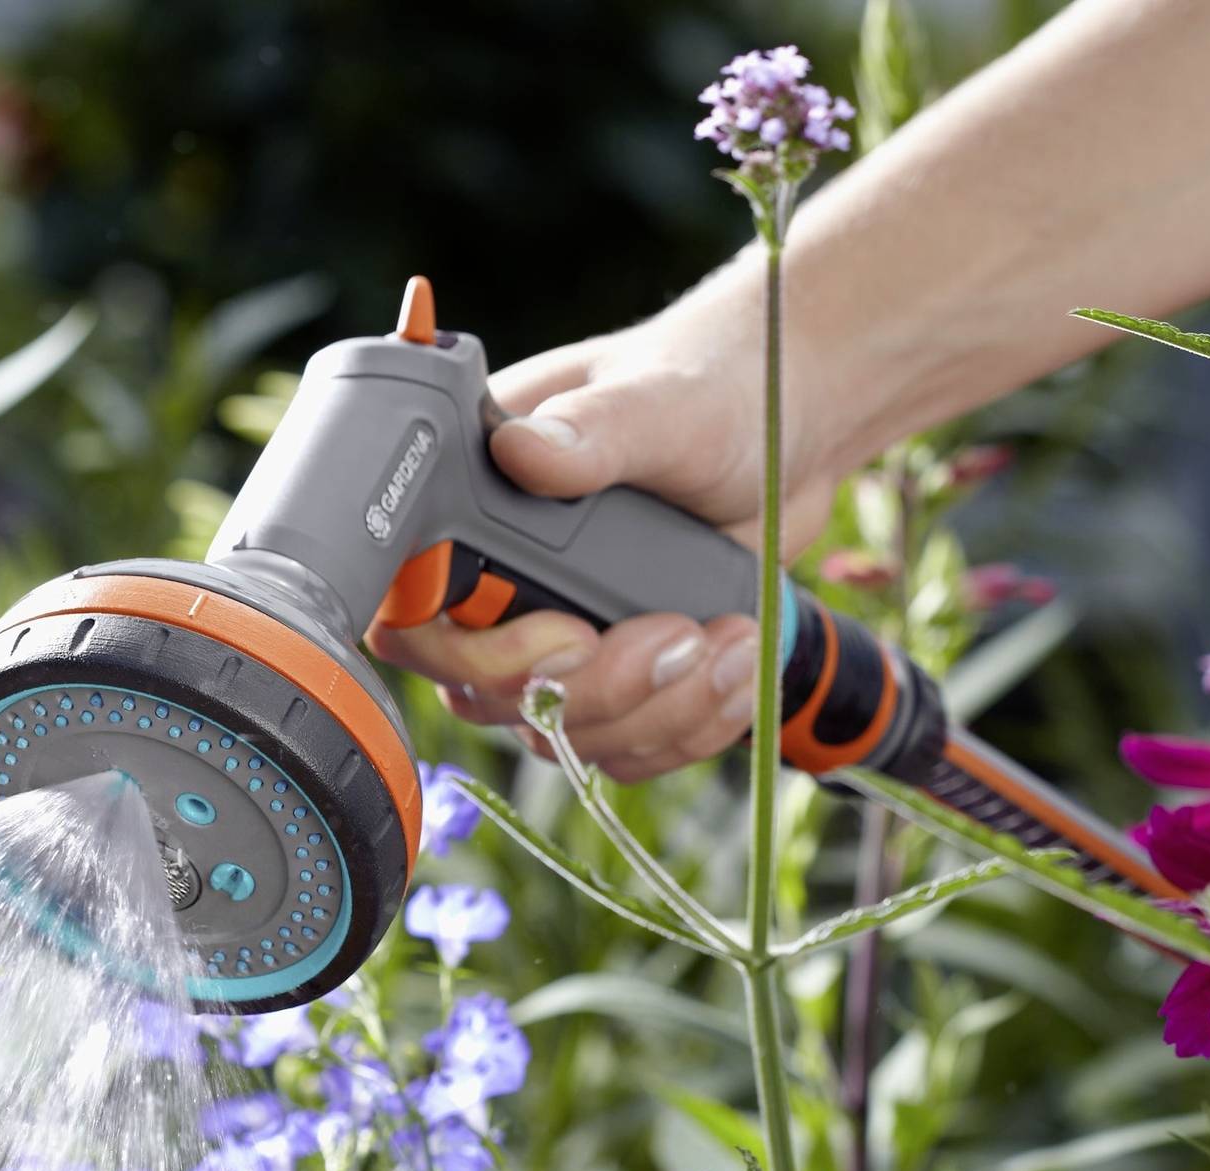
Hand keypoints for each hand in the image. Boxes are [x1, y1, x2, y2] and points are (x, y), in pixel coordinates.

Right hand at [364, 302, 831, 784]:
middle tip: (679, 635)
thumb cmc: (714, 386)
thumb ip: (594, 430)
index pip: (416, 615)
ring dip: (655, 710)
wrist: (793, 432)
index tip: (575, 633)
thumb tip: (522, 452)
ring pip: (560, 734)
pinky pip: (622, 746)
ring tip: (730, 641)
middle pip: (489, 696)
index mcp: (475, 502)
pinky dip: (687, 724)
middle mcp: (499, 580)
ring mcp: (555, 634)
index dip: (479, 653)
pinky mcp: (615, 675)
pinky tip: (737, 667)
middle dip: (595, 689)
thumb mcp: (661, 401)